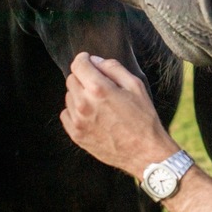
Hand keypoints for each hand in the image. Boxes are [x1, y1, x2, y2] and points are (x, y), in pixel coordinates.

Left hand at [59, 53, 176, 175]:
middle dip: (83, 77)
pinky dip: (75, 111)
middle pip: (71, 79)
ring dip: (79, 94)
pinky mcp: (76, 135)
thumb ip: (113, 68)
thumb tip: (95, 61)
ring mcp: (78, 121)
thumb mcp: (135, 86)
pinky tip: (92, 115)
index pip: (78, 64)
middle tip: (99, 84)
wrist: (144, 152)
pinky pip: (66, 115)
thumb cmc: (144, 118)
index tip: (88, 60)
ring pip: (69, 97)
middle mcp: (84, 104)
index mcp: (98, 89)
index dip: (83, 59)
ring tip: (99, 103)